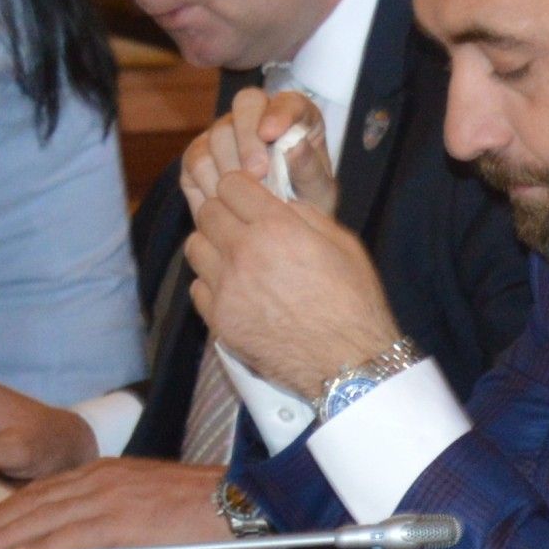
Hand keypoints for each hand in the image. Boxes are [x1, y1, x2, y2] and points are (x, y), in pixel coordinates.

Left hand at [0, 457, 231, 548]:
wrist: (231, 498)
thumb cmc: (195, 503)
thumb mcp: (144, 494)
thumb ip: (112, 509)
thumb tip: (87, 536)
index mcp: (104, 472)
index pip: (45, 489)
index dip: (11, 507)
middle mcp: (100, 479)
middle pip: (36, 501)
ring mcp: (109, 498)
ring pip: (45, 516)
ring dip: (7, 533)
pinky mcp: (122, 520)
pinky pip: (72, 534)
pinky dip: (41, 543)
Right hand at [179, 88, 332, 216]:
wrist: (277, 225)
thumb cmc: (305, 201)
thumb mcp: (317, 191)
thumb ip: (309, 169)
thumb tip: (296, 146)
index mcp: (295, 116)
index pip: (286, 101)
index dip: (278, 113)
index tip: (272, 134)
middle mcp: (258, 116)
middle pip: (245, 106)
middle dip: (248, 139)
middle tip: (257, 172)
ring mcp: (226, 132)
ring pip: (217, 134)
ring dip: (231, 167)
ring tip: (247, 196)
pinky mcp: (200, 153)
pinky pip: (196, 160)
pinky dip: (209, 182)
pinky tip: (226, 201)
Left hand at [186, 161, 397, 399]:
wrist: (346, 364)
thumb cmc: (353, 304)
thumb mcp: (344, 245)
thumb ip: (306, 215)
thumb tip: (279, 204)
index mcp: (276, 228)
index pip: (231, 184)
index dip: (241, 187)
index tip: (249, 196)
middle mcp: (244, 253)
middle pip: (207, 212)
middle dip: (224, 211)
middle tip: (242, 225)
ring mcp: (227, 289)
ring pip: (195, 247)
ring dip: (213, 246)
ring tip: (235, 257)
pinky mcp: (219, 320)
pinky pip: (198, 287)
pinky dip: (212, 284)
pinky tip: (236, 289)